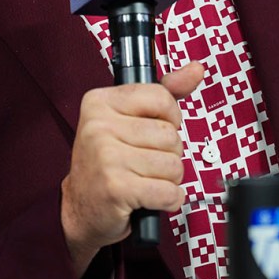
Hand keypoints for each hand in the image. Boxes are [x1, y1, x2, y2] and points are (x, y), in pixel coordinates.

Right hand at [61, 61, 204, 273]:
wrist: (82, 208)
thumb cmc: (109, 161)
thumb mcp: (131, 118)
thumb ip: (166, 93)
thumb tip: (196, 69)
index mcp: (100, 102)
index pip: (161, 97)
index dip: (169, 117)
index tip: (153, 130)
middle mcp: (98, 126)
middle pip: (170, 135)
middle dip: (168, 154)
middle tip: (143, 162)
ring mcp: (106, 157)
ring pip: (173, 164)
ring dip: (168, 179)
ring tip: (144, 180)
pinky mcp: (116, 188)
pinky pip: (168, 192)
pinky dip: (168, 199)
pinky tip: (149, 198)